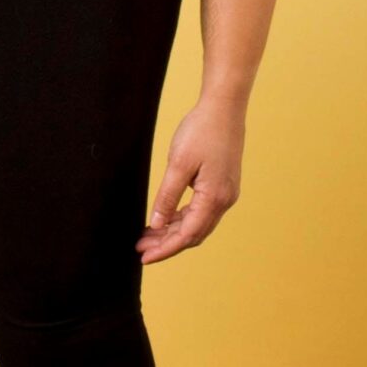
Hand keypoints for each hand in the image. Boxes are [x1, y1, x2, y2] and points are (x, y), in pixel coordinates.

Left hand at [137, 92, 244, 262]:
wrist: (224, 107)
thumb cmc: (202, 131)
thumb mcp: (178, 164)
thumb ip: (167, 197)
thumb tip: (157, 225)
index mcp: (214, 198)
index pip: (187, 235)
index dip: (165, 249)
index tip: (145, 258)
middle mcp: (224, 201)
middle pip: (193, 234)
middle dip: (166, 244)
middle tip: (140, 248)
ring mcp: (225, 194)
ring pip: (197, 224)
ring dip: (173, 232)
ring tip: (148, 236)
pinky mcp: (222, 186)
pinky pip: (201, 211)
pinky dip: (183, 218)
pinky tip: (165, 219)